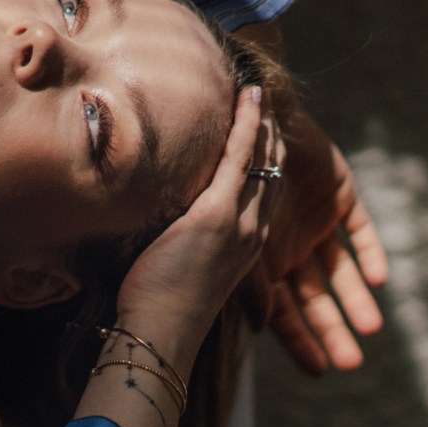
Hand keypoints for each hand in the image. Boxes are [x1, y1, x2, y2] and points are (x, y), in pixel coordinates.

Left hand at [115, 86, 281, 364]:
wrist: (160, 334)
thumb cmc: (158, 310)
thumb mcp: (180, 272)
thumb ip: (181, 248)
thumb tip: (160, 233)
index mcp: (243, 248)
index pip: (260, 195)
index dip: (264, 163)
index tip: (262, 135)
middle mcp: (249, 233)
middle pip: (268, 173)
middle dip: (269, 136)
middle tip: (267, 103)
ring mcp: (237, 223)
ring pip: (260, 159)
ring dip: (261, 123)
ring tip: (259, 93)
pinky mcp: (215, 214)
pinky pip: (239, 158)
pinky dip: (247, 125)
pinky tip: (249, 99)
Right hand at [251, 106, 387, 373]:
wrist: (255, 121)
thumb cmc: (233, 176)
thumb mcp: (232, 237)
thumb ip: (248, 279)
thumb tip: (265, 326)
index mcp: (259, 258)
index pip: (283, 307)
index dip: (299, 338)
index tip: (318, 371)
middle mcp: (288, 244)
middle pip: (315, 296)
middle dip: (331, 329)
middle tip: (349, 364)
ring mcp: (315, 221)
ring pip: (341, 269)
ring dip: (355, 299)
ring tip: (370, 329)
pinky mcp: (341, 195)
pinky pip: (361, 230)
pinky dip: (371, 254)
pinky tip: (379, 279)